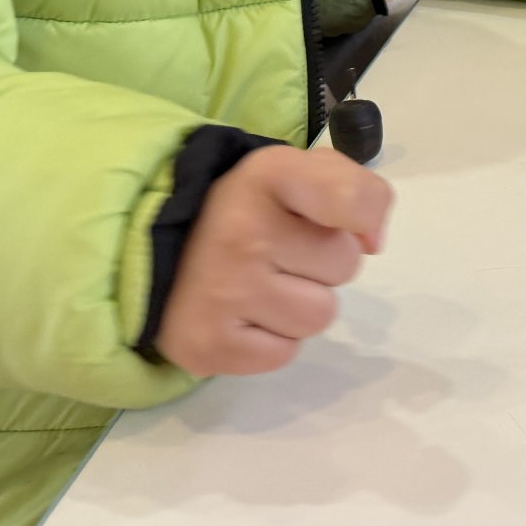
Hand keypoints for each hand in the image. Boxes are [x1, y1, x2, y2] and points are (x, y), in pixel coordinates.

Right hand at [154, 146, 391, 377]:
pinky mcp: (207, 345)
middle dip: (322, 261)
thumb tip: (372, 243)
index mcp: (270, 175)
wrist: (152, 247)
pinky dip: (271, 339)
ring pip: (318, 316)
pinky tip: (242, 314)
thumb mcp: (296, 171)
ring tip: (262, 284)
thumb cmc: (246, 208)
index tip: (347, 222)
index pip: (351, 198)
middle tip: (280, 252)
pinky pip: (284, 353)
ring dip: (300, 304)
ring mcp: (222, 292)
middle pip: (344, 266)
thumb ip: (354, 190)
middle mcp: (243, 232)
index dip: (363, 214)